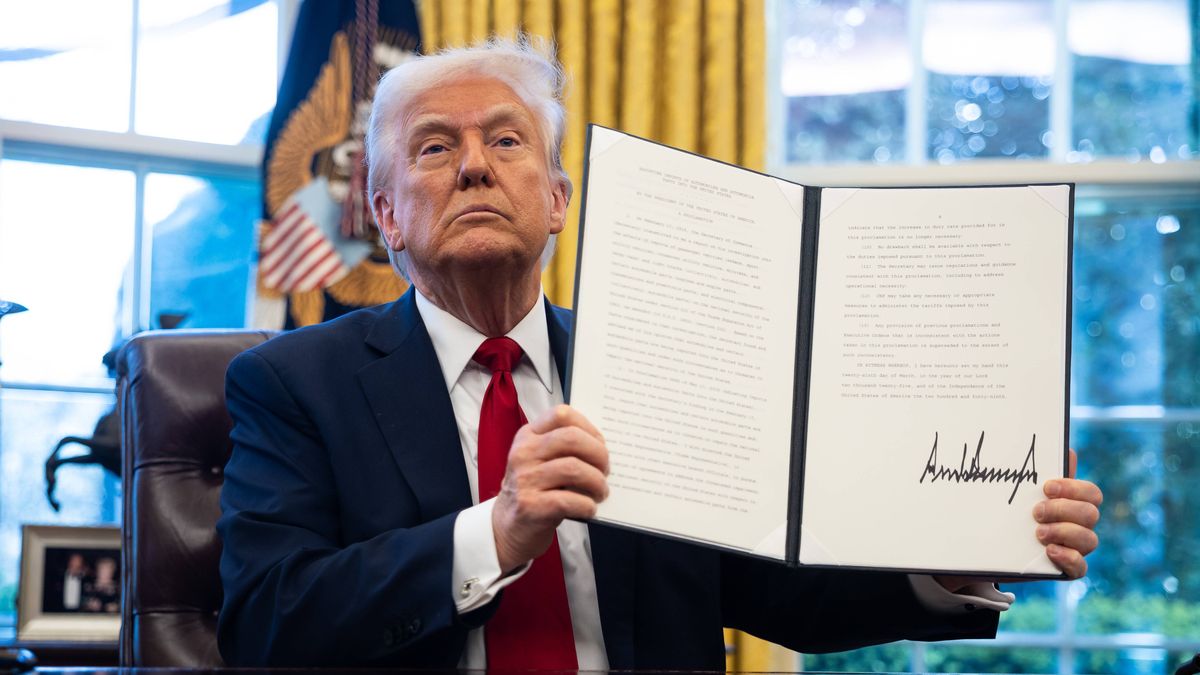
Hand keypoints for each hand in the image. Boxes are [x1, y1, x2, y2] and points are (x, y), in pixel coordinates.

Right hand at [492, 404, 608, 572]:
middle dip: (599, 454)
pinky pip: (570, 500)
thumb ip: (564, 449)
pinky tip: (589, 509)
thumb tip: (604, 449)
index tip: (599, 444)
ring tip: (601, 492)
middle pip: (572, 438)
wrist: (508, 527)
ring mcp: (524, 480)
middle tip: (606, 470)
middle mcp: (523, 453)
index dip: (589, 427)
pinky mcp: (530, 506)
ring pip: (574, 469)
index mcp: (528, 436)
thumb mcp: (541, 461)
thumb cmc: (535, 490)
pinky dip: (587, 505)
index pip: (561, 414)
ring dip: (597, 482)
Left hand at [935, 449, 1101, 591]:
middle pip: (1091, 514)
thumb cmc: (1006, 513)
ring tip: (1038, 533)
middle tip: (1035, 512)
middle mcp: (1077, 525)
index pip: (1091, 493)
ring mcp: (1073, 548)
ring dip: (1064, 532)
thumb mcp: (1016, 493)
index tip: (1046, 487)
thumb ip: (1037, 474)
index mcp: (1070, 503)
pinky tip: (1050, 551)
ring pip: (1090, 540)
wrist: (985, 548)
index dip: (1075, 488)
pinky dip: (1069, 558)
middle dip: (1063, 510)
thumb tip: (1066, 449)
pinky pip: (1081, 568)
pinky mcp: (1064, 570)